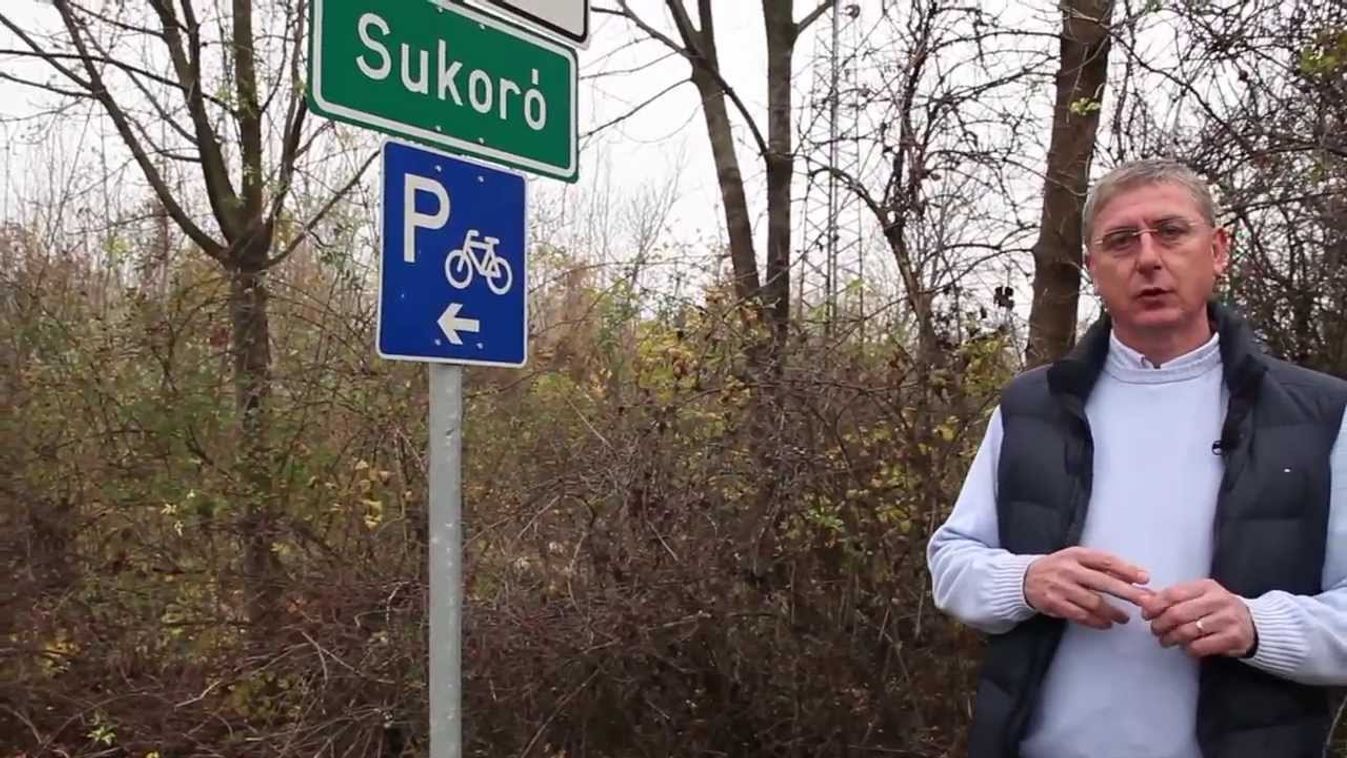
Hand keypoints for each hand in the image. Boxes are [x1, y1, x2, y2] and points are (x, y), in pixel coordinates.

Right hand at [1024, 547, 1153, 629]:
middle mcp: (1069, 570)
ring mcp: (1061, 588)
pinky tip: (1107, 623)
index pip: (1105, 561)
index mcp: (1076, 555)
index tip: (1144, 578)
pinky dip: (1096, 621)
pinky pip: (1081, 615)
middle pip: (1103, 582)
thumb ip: (1101, 566)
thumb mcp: (1076, 559)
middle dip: (1127, 593)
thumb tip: (1134, 577)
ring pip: (1093, 602)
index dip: (1126, 569)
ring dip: (1113, 612)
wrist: (1026, 579)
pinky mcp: (1055, 604)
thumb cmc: (1058, 568)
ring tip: (1124, 618)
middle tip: (1144, 601)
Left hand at [1140, 579, 1256, 657]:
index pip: (1173, 593)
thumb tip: (1143, 598)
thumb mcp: (1198, 596)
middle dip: (1160, 624)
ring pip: (1187, 631)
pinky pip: (1200, 646)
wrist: (1253, 624)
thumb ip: (1173, 597)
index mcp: (1206, 586)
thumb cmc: (1217, 609)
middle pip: (1177, 614)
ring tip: (1165, 641)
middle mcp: (1218, 600)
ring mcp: (1227, 619)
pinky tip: (1185, 647)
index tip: (1146, 614)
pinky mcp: (1233, 638)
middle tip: (1155, 630)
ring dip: (1170, 639)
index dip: (1155, 605)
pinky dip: (1188, 649)